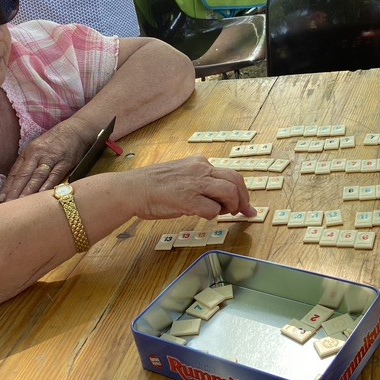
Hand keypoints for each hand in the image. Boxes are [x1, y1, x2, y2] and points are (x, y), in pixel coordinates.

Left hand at [0, 116, 94, 201]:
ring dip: (28, 191)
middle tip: (7, 205)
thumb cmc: (56, 140)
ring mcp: (51, 158)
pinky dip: (47, 186)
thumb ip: (30, 163)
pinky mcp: (65, 162)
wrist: (76, 129)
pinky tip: (41, 196)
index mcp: (29, 152)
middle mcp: (37, 154)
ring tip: (20, 204)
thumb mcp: (39, 148)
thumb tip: (19, 181)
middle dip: (14, 191)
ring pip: (37, 177)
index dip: (8, 186)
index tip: (1, 199)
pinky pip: (54, 176)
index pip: (16, 172)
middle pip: (23, 175)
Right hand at [123, 157, 254, 219]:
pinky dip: (212, 215)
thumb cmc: (154, 186)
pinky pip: (212, 209)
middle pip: (236, 181)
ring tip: (223, 214)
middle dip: (243, 199)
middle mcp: (201, 170)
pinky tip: (202, 215)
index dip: (241, 191)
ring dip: (231, 207)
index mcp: (200, 163)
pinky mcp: (188, 199)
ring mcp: (195, 184)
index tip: (246, 205)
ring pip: (229, 192)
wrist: (134, 189)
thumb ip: (200, 183)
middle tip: (242, 212)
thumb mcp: (182, 176)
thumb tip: (217, 198)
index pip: (230, 174)